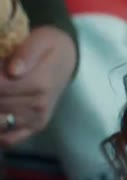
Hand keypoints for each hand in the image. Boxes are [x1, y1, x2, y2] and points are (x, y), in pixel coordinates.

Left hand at [0, 26, 76, 146]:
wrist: (67, 59)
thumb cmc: (49, 47)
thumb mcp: (40, 40)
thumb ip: (26, 53)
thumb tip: (13, 71)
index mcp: (39, 83)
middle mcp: (38, 105)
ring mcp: (37, 118)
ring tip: (2, 92)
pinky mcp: (36, 126)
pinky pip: (10, 139)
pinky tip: (0, 117)